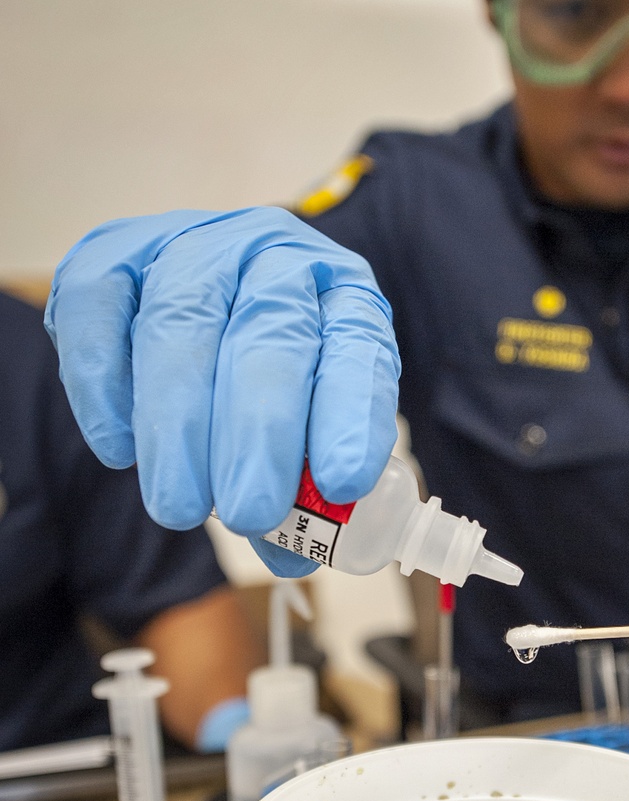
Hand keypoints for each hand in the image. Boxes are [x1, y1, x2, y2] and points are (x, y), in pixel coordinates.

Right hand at [45, 209, 399, 561]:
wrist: (206, 289)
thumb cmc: (265, 370)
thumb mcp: (309, 418)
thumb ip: (305, 484)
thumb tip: (293, 555)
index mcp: (342, 294)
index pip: (357, 346)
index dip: (350, 414)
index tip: (342, 483)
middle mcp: (273, 256)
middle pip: (269, 337)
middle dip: (258, 435)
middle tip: (250, 513)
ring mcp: (192, 245)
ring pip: (181, 324)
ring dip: (179, 426)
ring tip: (182, 507)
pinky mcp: (114, 251)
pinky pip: (100, 305)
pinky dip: (103, 383)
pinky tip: (119, 449)